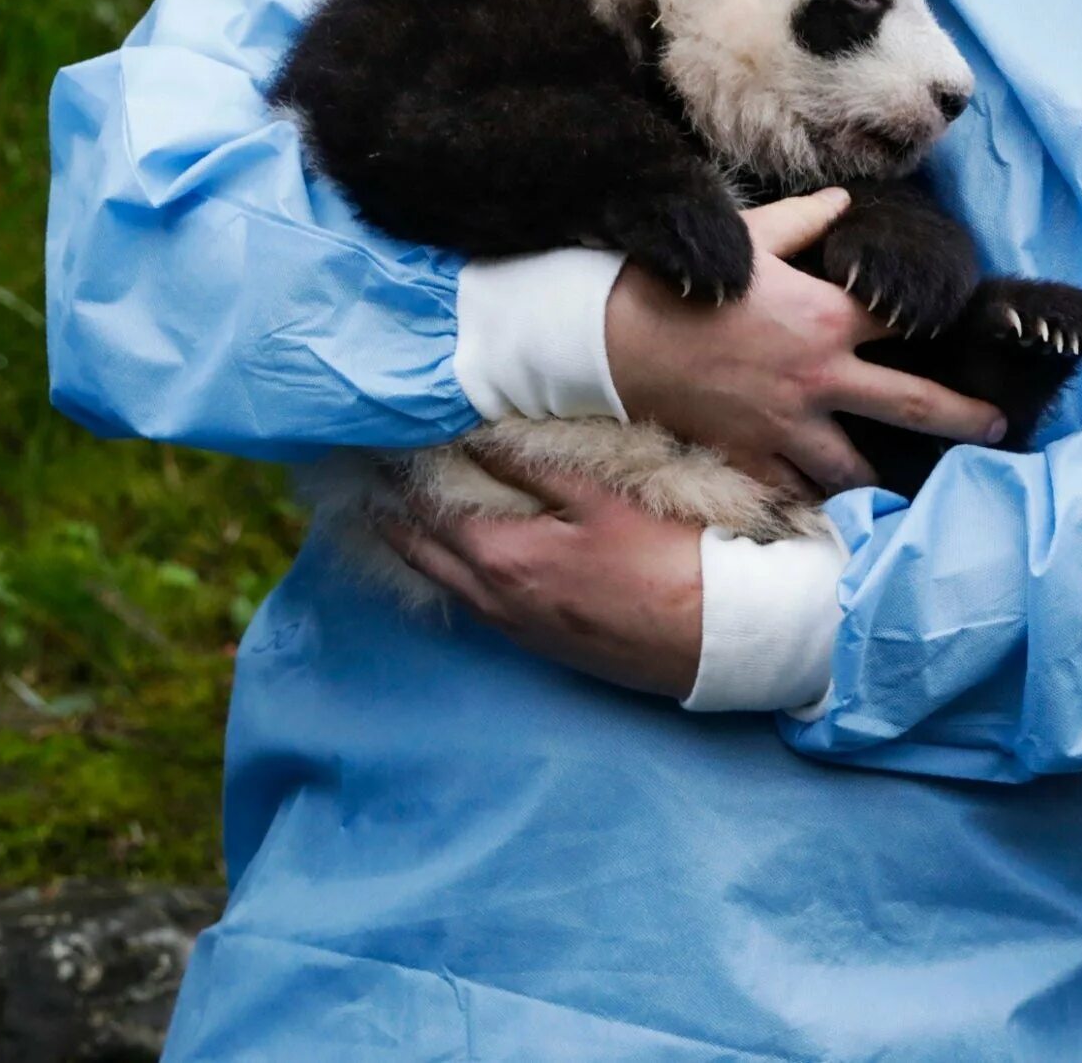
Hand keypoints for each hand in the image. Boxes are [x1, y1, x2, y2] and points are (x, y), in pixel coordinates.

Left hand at [381, 451, 704, 697]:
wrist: (717, 640)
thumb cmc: (665, 559)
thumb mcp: (600, 499)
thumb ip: (533, 467)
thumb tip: (477, 438)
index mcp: (502, 557)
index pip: (429, 510)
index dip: (400, 478)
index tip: (375, 452)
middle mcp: (494, 598)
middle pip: (422, 552)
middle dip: (389, 517)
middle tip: (363, 485)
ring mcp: (514, 627)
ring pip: (444, 583)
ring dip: (414, 549)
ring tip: (389, 518)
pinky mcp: (538, 643)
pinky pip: (472, 605)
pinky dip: (447, 576)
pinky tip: (450, 562)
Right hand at [604, 188, 1005, 495]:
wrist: (607, 338)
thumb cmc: (679, 282)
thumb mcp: (746, 237)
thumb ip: (804, 219)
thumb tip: (844, 200)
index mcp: (827, 318)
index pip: (910, 322)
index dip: (942, 324)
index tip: (962, 332)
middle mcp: (821, 378)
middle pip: (919, 406)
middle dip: (967, 419)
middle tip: (998, 430)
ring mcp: (788, 425)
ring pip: (859, 465)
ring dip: (881, 472)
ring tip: (899, 481)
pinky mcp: (751, 456)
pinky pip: (798, 489)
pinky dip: (814, 494)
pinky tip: (826, 499)